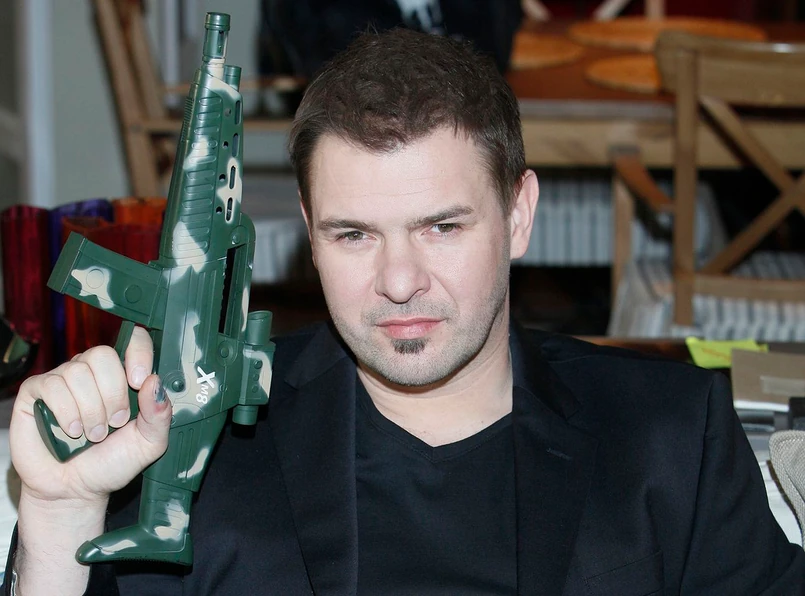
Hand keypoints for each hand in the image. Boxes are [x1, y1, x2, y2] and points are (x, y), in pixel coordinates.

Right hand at [10, 326, 170, 507]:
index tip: (138, 382)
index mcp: (124, 377)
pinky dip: (66, 412)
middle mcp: (94, 372)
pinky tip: (71, 431)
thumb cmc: (112, 463)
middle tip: (115, 422)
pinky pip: (51, 385)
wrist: (75, 490)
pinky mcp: (36, 391)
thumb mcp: (149, 443)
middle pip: (103, 354)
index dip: (138, 353)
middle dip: (113, 393)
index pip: (133, 340)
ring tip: (93, 434)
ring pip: (78, 371)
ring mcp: (64, 379)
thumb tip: (155, 381)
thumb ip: (160, 414)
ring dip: (90, 409)